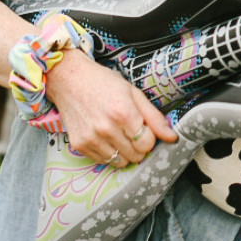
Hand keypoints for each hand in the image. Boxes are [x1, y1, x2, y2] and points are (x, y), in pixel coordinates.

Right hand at [45, 48, 176, 165]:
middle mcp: (106, 129)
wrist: (68, 79)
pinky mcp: (80, 145)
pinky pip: (104, 161)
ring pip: (121, 162)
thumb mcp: (132, 92)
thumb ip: (154, 117)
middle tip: (130, 130)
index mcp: (123, 113)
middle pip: (136, 155)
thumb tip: (172, 137)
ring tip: (117, 133)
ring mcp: (91, 138)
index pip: (148, 143)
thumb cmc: (102, 82)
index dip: (149, 136)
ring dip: (124, 151)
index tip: (142, 127)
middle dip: (138, 145)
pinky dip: (108, 152)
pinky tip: (104, 136)